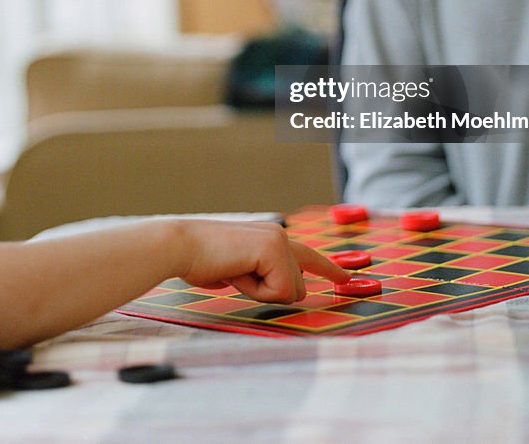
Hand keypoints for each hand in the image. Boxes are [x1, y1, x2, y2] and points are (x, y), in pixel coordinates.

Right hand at [173, 220, 351, 302]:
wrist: (182, 247)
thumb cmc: (202, 260)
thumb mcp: (239, 269)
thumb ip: (261, 274)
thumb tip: (280, 289)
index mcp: (271, 237)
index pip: (307, 255)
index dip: (329, 268)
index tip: (346, 277)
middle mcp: (280, 235)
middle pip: (297, 288)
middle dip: (269, 293)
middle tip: (237, 275)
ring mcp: (279, 241)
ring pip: (290, 292)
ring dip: (260, 292)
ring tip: (234, 272)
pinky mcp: (275, 250)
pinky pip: (279, 291)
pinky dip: (255, 291)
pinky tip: (236, 271)